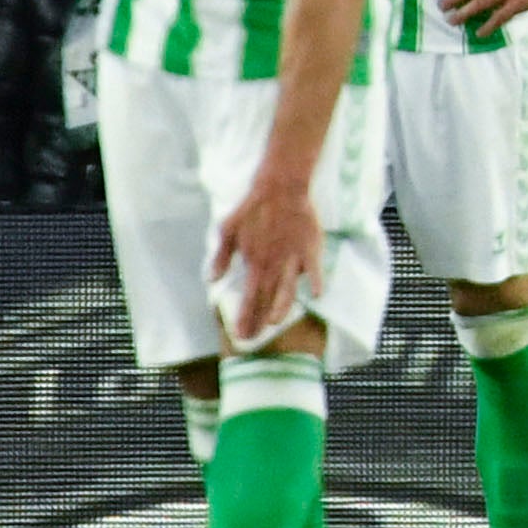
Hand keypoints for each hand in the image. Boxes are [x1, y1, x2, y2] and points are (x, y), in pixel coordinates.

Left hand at [209, 178, 323, 347]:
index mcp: (253, 263)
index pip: (247, 297)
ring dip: (280, 308)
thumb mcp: (227, 230)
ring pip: (287, 290)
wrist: (280, 187)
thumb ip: (220, 257)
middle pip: (265, 299)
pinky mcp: (310, 248)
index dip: (243, 317)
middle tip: (252, 340)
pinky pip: (314, 269)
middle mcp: (272, 265)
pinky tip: (315, 295)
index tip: (239, 336)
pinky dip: (314, 281)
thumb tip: (211, 280)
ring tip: (274, 324)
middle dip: (257, 321)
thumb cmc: (252, 208)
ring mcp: (292, 258)